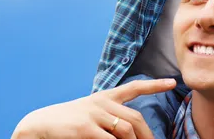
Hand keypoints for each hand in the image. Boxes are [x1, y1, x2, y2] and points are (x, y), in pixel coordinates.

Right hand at [11, 78, 175, 138]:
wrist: (40, 124)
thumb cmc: (69, 122)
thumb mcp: (91, 113)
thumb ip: (110, 118)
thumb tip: (131, 132)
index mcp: (105, 97)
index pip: (134, 87)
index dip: (154, 85)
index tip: (173, 81)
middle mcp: (102, 102)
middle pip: (135, 119)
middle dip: (148, 137)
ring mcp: (94, 114)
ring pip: (126, 131)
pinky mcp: (85, 128)